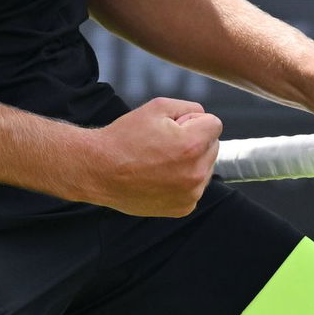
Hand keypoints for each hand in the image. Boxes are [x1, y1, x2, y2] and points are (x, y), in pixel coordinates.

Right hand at [76, 97, 221, 216]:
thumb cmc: (124, 138)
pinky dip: (183, 180)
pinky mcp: (183, 208)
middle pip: (213, 146)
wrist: (98, 171)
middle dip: (195, 140)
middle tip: (164, 144)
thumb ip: (190, 107)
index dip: (193, 121)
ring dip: (191, 161)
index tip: (174, 127)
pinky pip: (195, 186)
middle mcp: (196, 172)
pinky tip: (160, 176)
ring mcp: (190, 193)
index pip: (215, 124)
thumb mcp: (157, 107)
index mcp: (192, 145)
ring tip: (160, 161)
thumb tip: (204, 117)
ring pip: (205, 167)